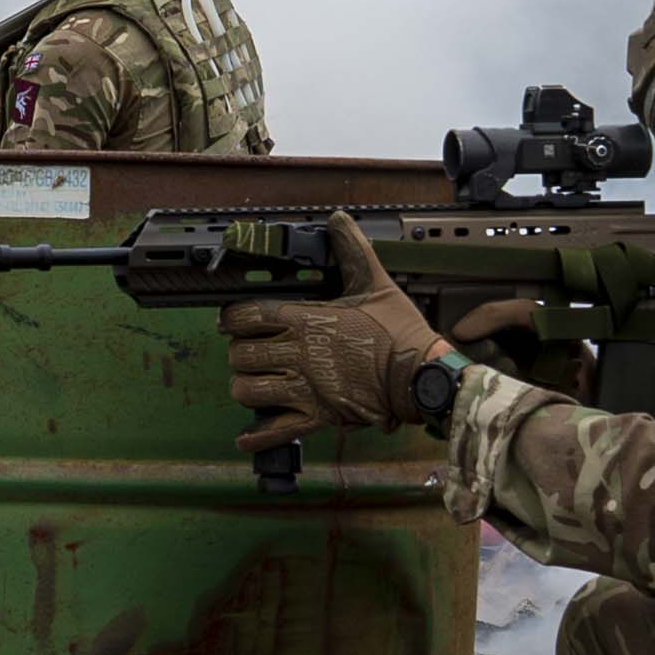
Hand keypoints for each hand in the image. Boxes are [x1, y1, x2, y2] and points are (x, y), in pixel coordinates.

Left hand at [221, 215, 456, 447]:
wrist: (423, 375)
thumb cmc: (400, 332)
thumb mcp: (376, 283)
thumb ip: (352, 251)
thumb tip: (339, 220)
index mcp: (306, 321)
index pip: (246, 316)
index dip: (232, 318)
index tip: (232, 319)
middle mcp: (298, 354)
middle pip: (240, 354)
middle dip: (238, 352)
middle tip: (247, 350)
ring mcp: (306, 388)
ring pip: (248, 390)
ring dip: (246, 386)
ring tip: (253, 381)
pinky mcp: (319, 415)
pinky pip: (277, 429)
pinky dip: (257, 435)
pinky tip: (246, 435)